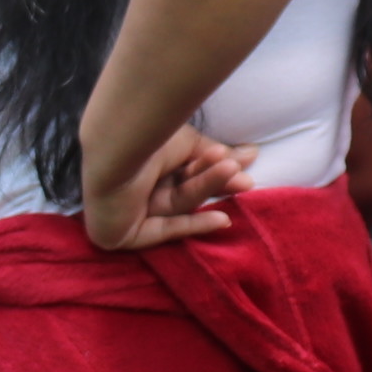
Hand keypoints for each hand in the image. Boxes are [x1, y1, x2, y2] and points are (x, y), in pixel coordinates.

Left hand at [80, 126, 250, 252]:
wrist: (119, 146)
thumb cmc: (148, 136)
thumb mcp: (190, 144)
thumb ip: (216, 156)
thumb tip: (252, 155)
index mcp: (144, 162)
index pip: (183, 171)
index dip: (214, 169)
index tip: (246, 163)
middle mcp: (134, 186)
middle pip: (182, 190)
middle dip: (214, 183)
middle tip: (246, 180)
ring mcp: (127, 212)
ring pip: (176, 205)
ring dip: (206, 190)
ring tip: (234, 174)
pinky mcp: (123, 235)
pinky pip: (163, 231)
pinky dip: (192, 225)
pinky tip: (221, 219)